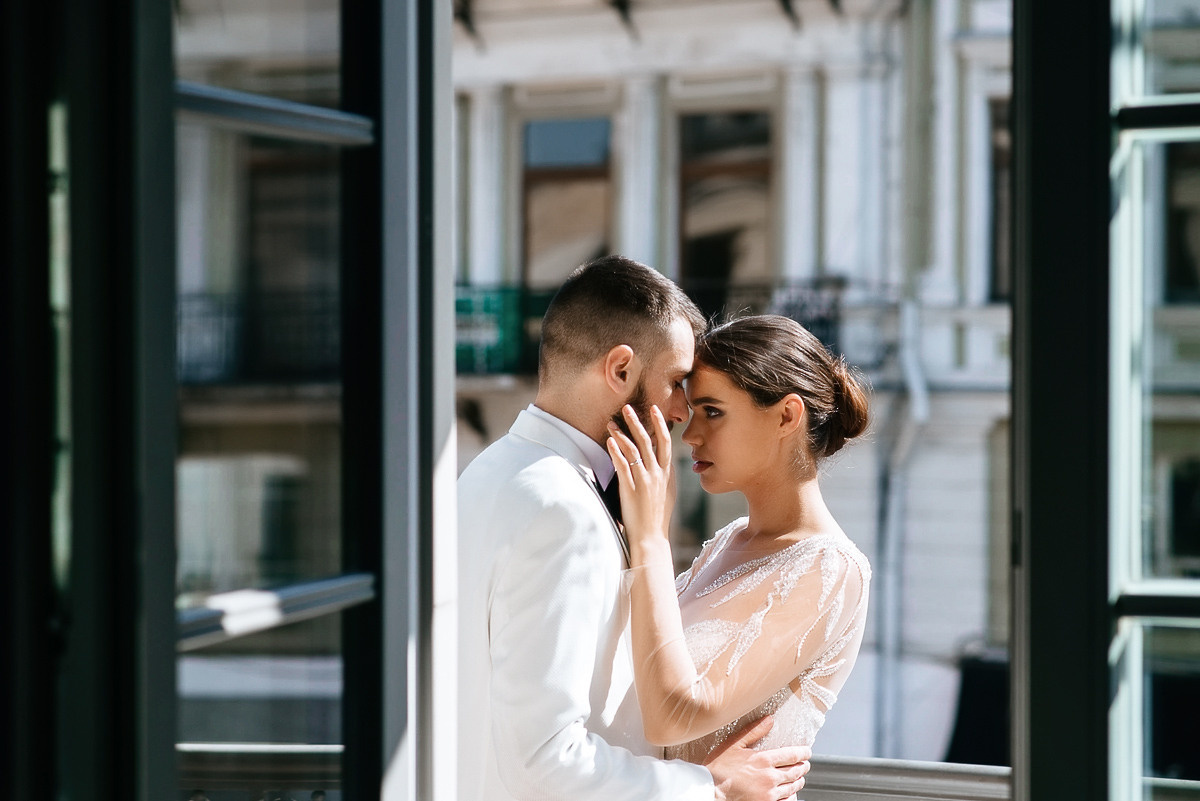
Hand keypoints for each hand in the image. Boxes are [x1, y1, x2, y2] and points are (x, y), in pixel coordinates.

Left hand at [606, 405, 674, 555]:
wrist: (651, 537)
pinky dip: (615, 451)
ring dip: (621, 434)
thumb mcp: (667, 493)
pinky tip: (609, 441)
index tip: (654, 409)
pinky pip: (622, 465)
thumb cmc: (657, 518)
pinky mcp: (630, 489)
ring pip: (633, 450)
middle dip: (637, 422)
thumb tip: (660, 464)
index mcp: (667, 474)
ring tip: (611, 423)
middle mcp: (657, 474)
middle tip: (627, 408)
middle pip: (647, 441)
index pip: (665, 442)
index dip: (660, 424)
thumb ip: (663, 477)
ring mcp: (644, 481)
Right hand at [704, 717, 810, 800]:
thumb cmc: (718, 769)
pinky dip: (791, 796)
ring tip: (799, 777)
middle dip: (803, 766)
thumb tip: (769, 719)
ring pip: (793, 787)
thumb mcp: (733, 745)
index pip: (792, 755)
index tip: (807, 751)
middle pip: (795, 771)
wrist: (710, 791)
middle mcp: (770, 777)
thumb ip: (753, 731)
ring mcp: (769, 794)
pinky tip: (789, 793)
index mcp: (763, 760)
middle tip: (805, 764)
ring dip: (799, 781)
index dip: (803, 752)